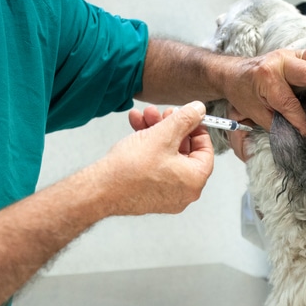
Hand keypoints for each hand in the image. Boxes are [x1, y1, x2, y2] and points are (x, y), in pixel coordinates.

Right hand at [98, 101, 213, 215]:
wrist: (100, 189)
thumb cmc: (130, 170)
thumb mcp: (163, 135)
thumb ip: (185, 119)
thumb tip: (198, 111)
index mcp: (194, 180)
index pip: (205, 150)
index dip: (196, 128)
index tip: (187, 117)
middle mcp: (184, 191)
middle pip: (184, 151)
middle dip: (170, 127)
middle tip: (161, 114)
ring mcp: (166, 195)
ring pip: (167, 156)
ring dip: (156, 133)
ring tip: (143, 118)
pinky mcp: (150, 194)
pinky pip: (156, 166)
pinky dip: (148, 148)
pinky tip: (136, 130)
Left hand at [225, 38, 305, 135]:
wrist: (232, 73)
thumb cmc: (242, 93)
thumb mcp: (254, 112)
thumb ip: (277, 121)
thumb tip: (300, 133)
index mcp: (266, 78)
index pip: (289, 103)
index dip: (300, 120)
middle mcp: (280, 62)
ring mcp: (291, 55)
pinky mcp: (299, 53)